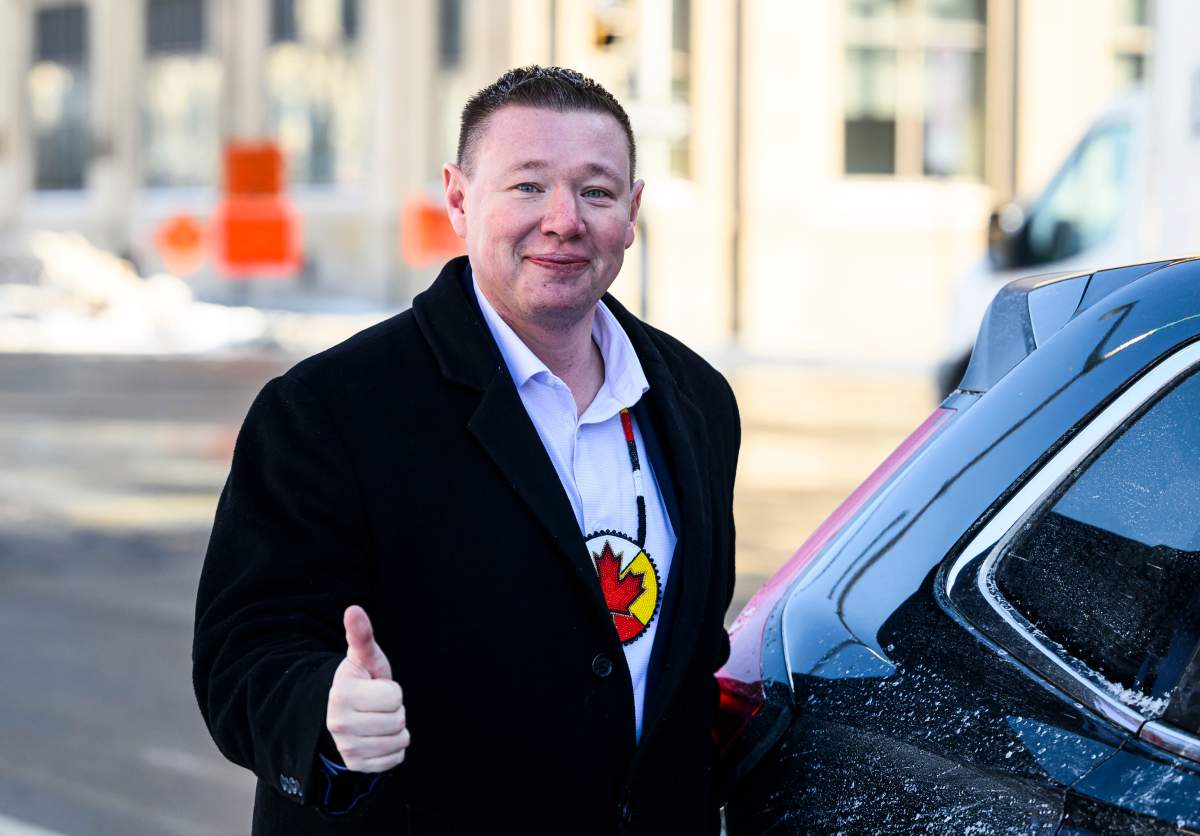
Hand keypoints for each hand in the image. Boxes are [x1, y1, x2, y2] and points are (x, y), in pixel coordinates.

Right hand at [325, 605, 409, 771]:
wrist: (343, 711)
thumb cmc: (361, 680)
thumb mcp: (365, 658)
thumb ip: (362, 635)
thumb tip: (354, 609)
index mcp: (342, 694)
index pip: (393, 696)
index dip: (391, 689)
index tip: (375, 687)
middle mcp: (339, 724)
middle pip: (398, 720)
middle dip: (395, 709)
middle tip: (378, 704)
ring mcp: (346, 747)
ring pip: (399, 741)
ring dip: (395, 729)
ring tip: (378, 718)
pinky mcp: (356, 765)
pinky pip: (395, 759)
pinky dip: (393, 749)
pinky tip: (378, 737)